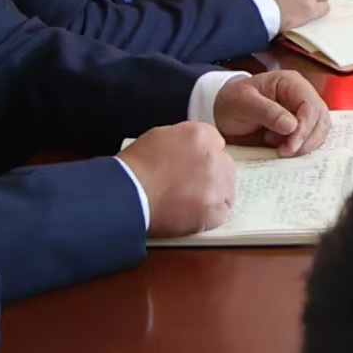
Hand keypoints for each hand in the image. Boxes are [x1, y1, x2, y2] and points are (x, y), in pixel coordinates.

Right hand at [120, 118, 234, 235]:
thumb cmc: (134, 169)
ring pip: (227, 192)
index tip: (196, 167)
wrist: (126, 195)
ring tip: (187, 203)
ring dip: (212, 197)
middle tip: (191, 188)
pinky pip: (221, 214)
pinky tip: (188, 215)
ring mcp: (216, 185)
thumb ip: (183, 139)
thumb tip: (193, 148)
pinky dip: (207, 217)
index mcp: (199, 135)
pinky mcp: (213, 211)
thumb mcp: (159, 137)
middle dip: (212, 177)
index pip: (217, 144)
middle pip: (225, 168)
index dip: (205, 157)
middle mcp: (213, 157)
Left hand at [212, 69, 328, 150]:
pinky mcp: (301, 127)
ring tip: (280, 149)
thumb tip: (292, 126)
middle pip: (321, 119)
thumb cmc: (232, 102)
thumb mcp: (243, 103)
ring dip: (305, 146)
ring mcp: (303, 112)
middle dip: (307, 140)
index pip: (310, 105)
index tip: (291, 146)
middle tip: (285, 152)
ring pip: (320, 131)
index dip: (305, 127)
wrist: (224, 113)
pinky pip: (311, 140)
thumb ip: (267, 112)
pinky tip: (282, 149)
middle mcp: (302, 95)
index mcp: (290, 82)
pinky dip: (302, 149)